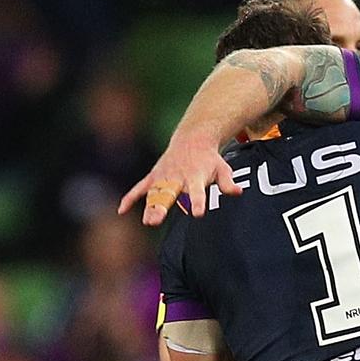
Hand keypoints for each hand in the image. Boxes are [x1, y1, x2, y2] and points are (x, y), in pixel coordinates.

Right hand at [118, 133, 242, 225]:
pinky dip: (130, 197)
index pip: (197, 192)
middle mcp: (178, 177)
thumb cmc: (209, 159)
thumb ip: (228, 182)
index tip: (198, 214)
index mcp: (195, 177)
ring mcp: (164, 177)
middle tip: (155, 221)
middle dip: (162, 207)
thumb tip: (238, 192)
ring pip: (154, 194)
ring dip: (149, 207)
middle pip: (169, 194)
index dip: (198, 202)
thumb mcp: (223, 168)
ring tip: (147, 222)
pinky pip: (140, 188)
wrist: (193, 139)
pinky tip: (121, 210)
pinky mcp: (154, 176)